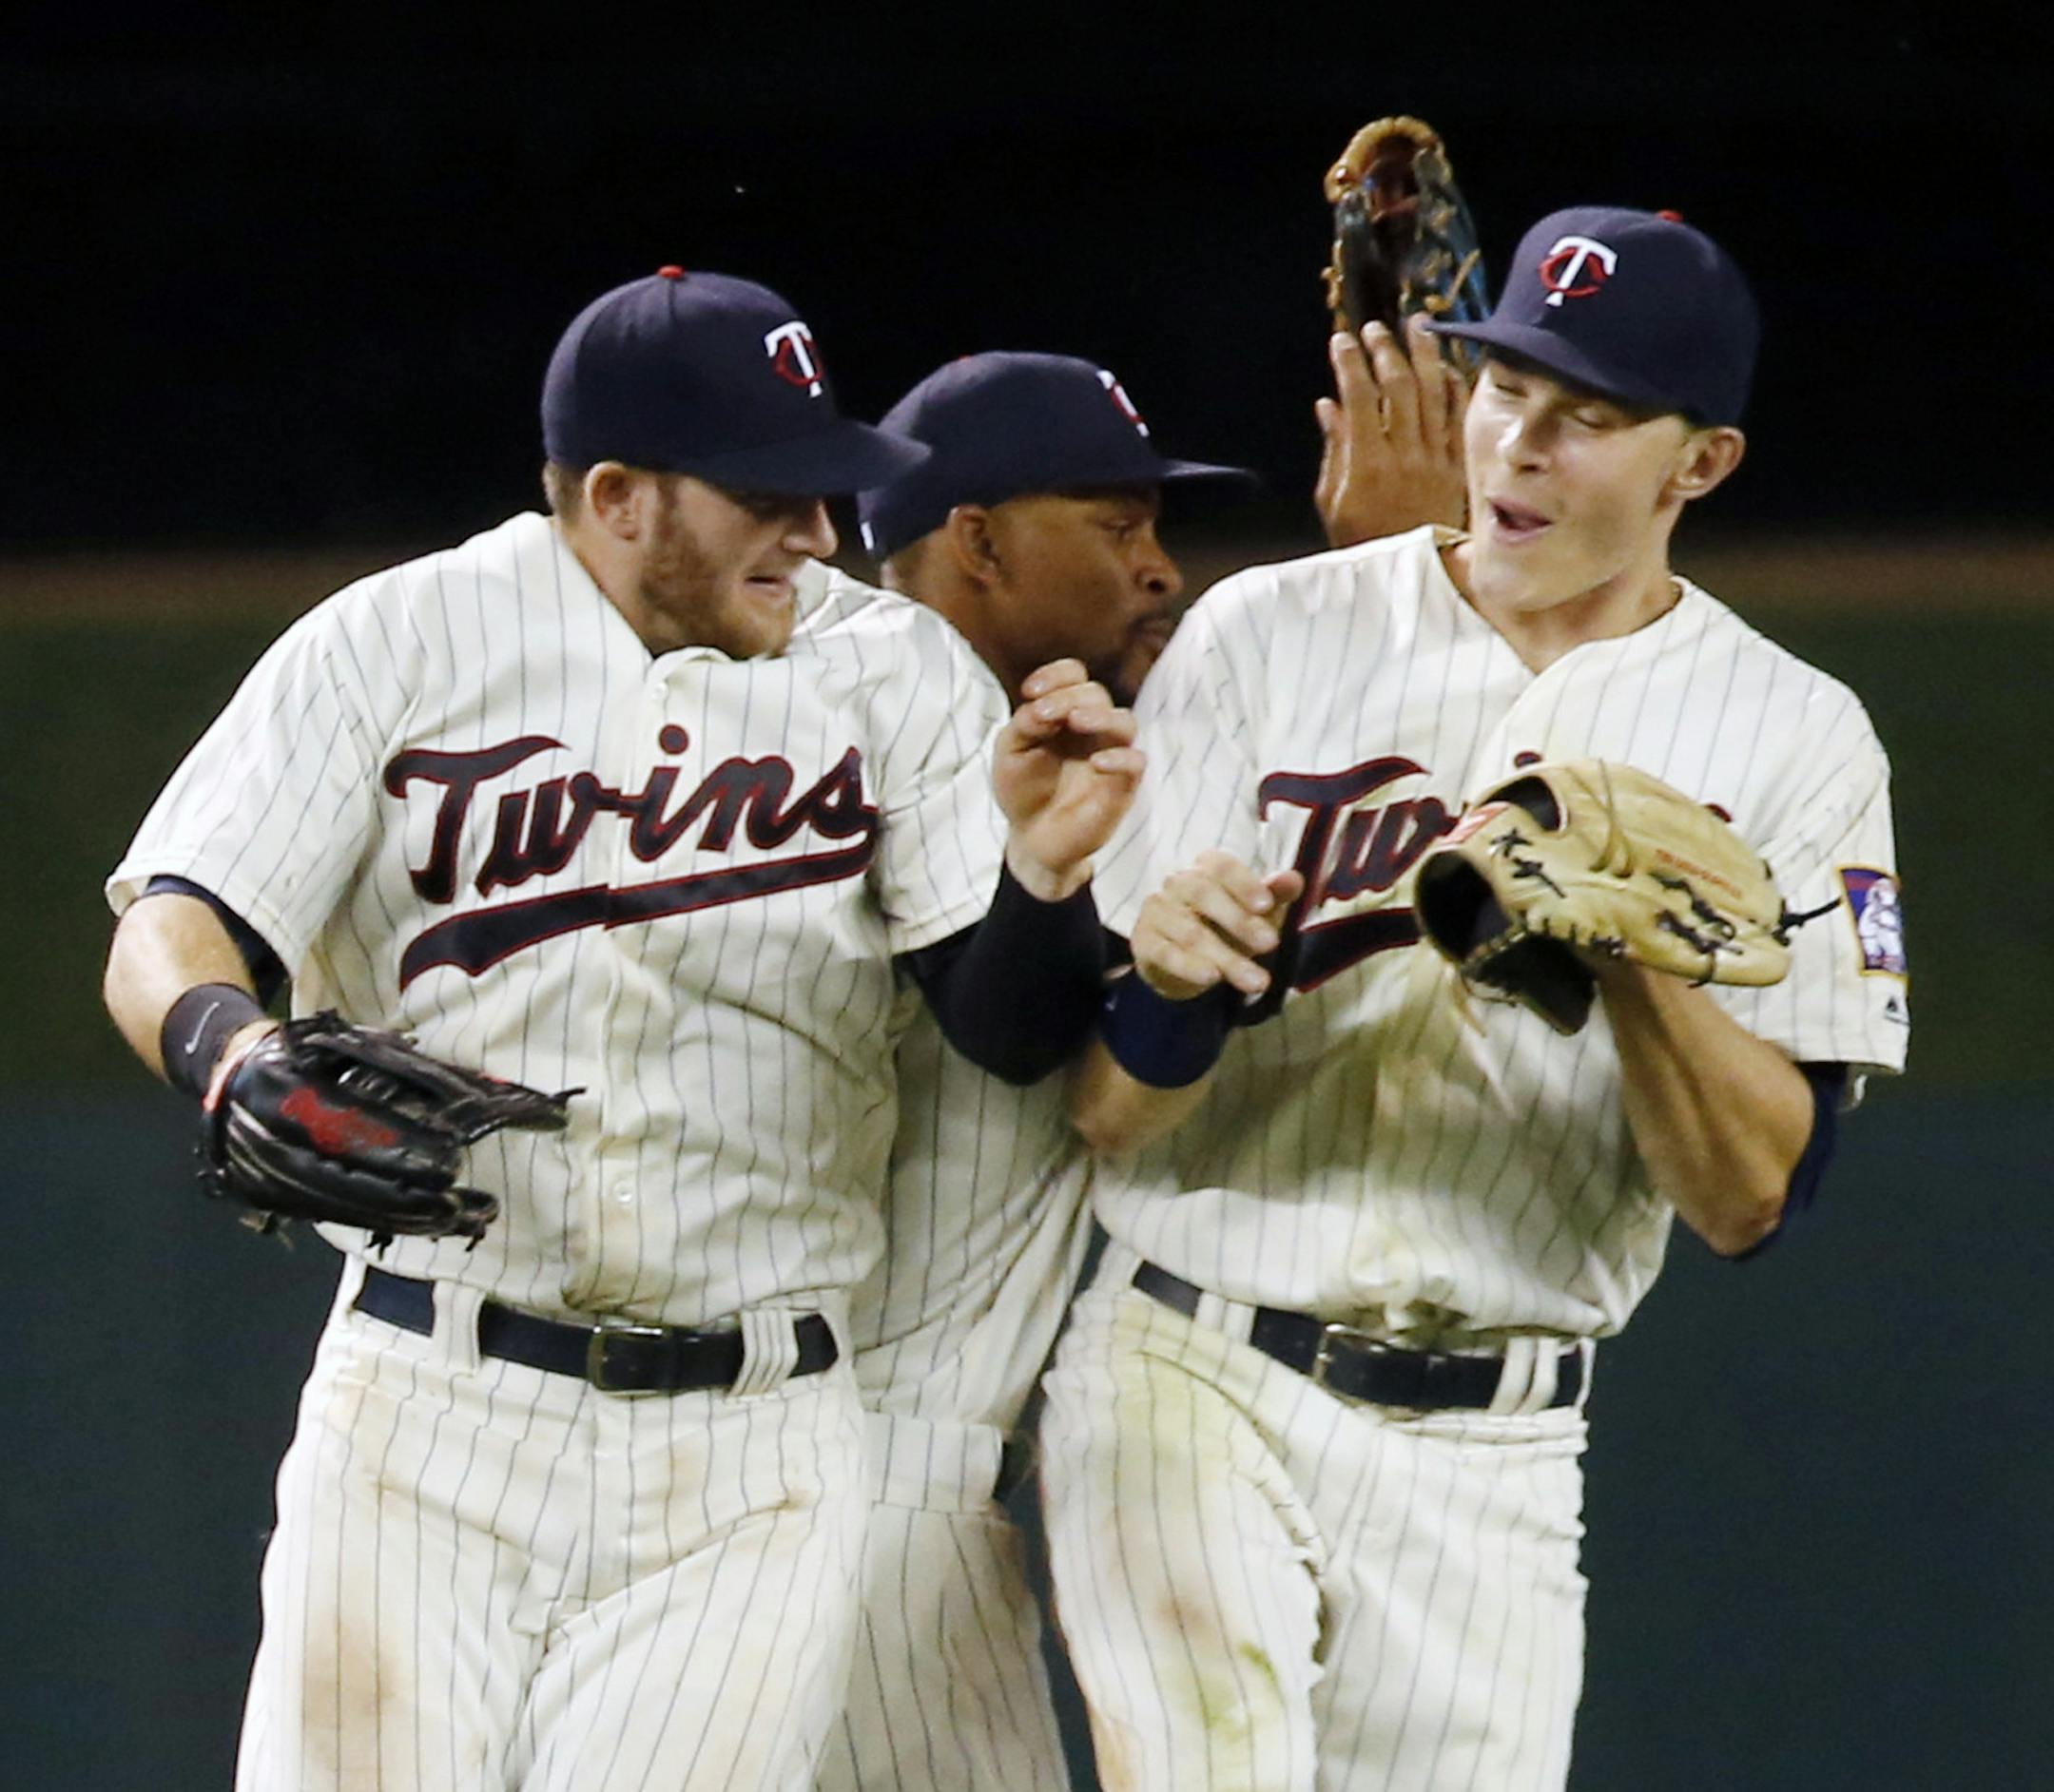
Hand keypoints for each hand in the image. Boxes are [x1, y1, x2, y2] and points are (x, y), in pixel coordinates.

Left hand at [994, 659, 1144, 900]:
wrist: (1031, 838)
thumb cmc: (1022, 789)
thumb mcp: (1010, 753)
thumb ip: (1023, 726)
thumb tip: (1041, 708)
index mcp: (1065, 710)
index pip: (1074, 674)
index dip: (1055, 675)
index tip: (1029, 691)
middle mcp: (1093, 726)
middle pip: (1095, 693)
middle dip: (1067, 698)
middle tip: (1043, 715)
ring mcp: (1111, 753)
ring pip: (1125, 721)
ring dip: (1100, 716)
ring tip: (1075, 722)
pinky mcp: (1123, 785)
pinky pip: (1136, 763)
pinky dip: (1121, 758)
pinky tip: (1096, 763)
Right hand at [1132, 850, 1304, 999]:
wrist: (1182, 964)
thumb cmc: (1223, 928)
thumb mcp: (1254, 913)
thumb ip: (1274, 895)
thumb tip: (1295, 879)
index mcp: (1205, 868)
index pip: (1221, 866)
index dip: (1244, 882)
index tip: (1267, 904)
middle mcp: (1177, 883)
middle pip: (1204, 894)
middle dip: (1240, 921)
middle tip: (1271, 945)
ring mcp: (1157, 910)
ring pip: (1191, 932)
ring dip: (1225, 956)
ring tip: (1256, 980)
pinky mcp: (1144, 941)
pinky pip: (1166, 952)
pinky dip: (1189, 966)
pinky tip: (1210, 978)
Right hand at [1314, 316, 1467, 547]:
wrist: (1412, 574)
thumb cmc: (1363, 541)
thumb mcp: (1332, 502)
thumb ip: (1334, 450)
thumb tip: (1329, 406)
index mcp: (1367, 464)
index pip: (1359, 398)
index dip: (1350, 364)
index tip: (1342, 341)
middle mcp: (1404, 455)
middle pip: (1399, 387)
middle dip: (1386, 350)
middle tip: (1376, 329)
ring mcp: (1435, 459)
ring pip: (1434, 393)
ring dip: (1424, 355)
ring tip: (1418, 325)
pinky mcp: (1457, 466)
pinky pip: (1459, 416)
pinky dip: (1453, 386)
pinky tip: (1445, 366)